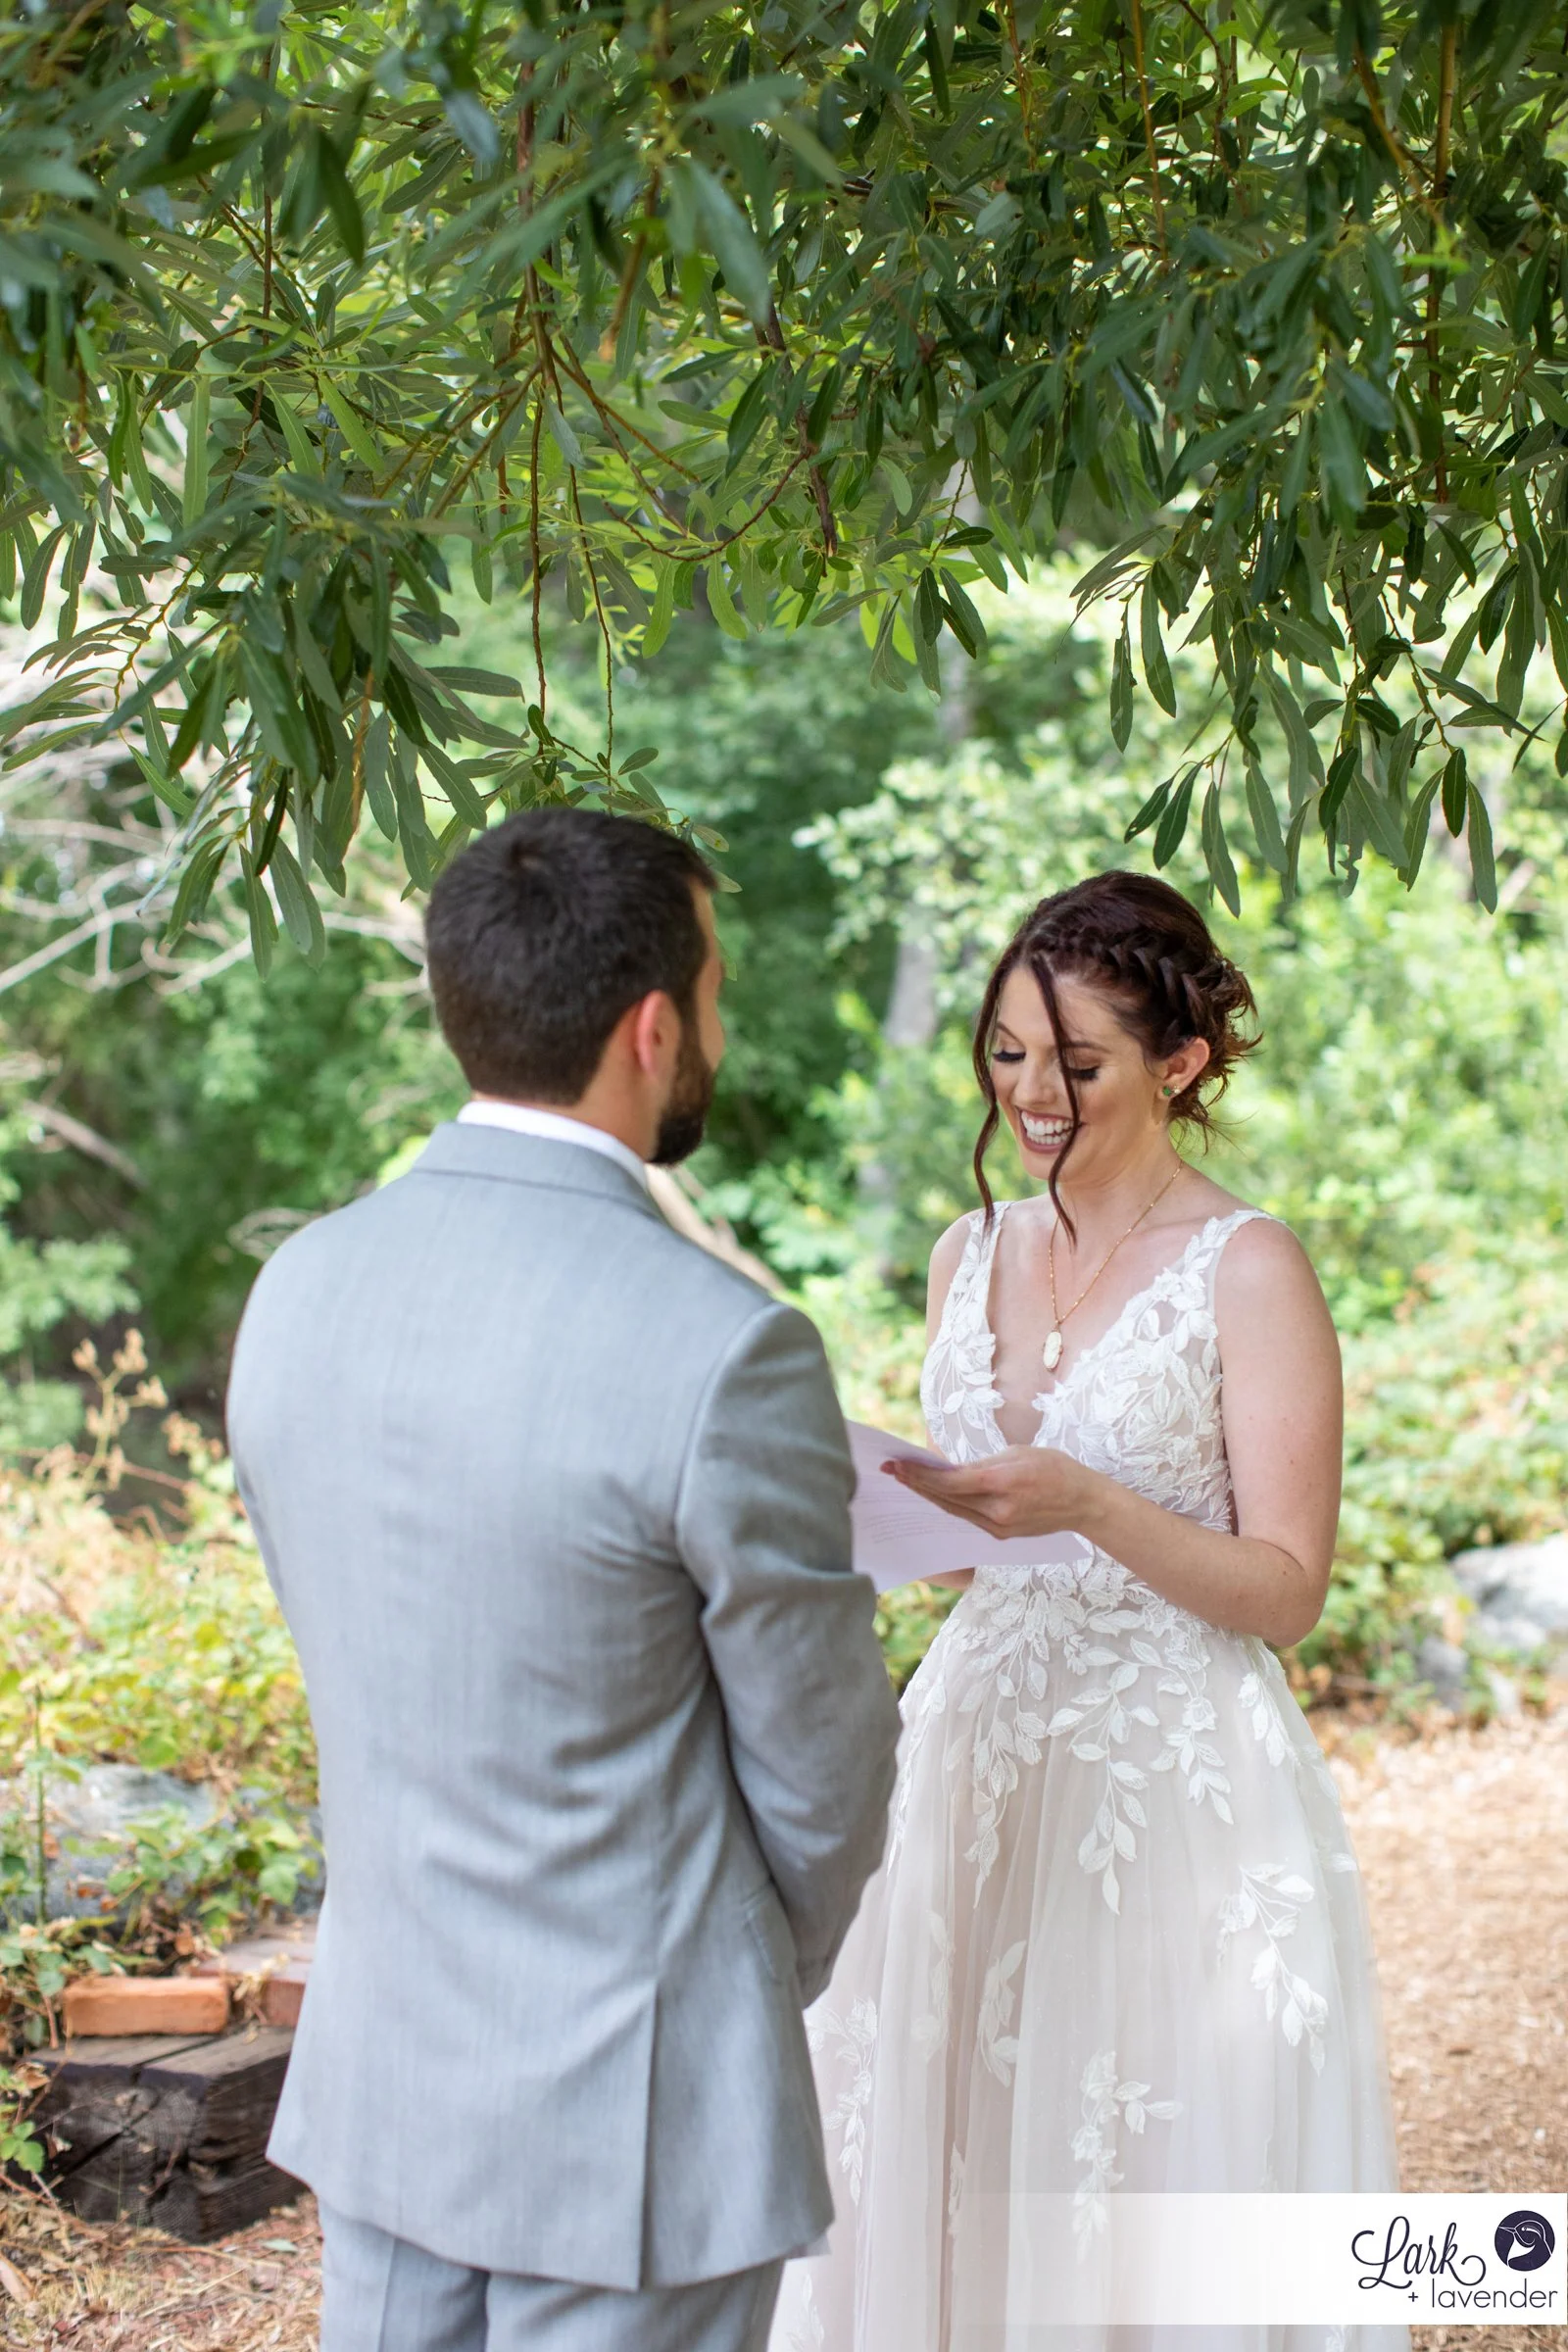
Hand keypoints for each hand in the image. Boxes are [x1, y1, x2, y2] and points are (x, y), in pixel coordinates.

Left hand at [884, 1446, 1094, 1540]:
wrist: (1082, 1502)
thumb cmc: (1053, 1468)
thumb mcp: (1016, 1454)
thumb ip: (980, 1465)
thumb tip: (948, 1470)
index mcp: (1002, 1484)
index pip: (950, 1482)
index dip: (920, 1475)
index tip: (897, 1465)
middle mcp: (998, 1511)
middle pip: (946, 1499)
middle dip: (916, 1485)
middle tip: (890, 1471)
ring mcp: (998, 1527)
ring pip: (953, 1511)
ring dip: (928, 1496)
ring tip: (905, 1481)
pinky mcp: (1000, 1536)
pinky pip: (967, 1519)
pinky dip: (948, 1505)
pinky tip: (932, 1494)